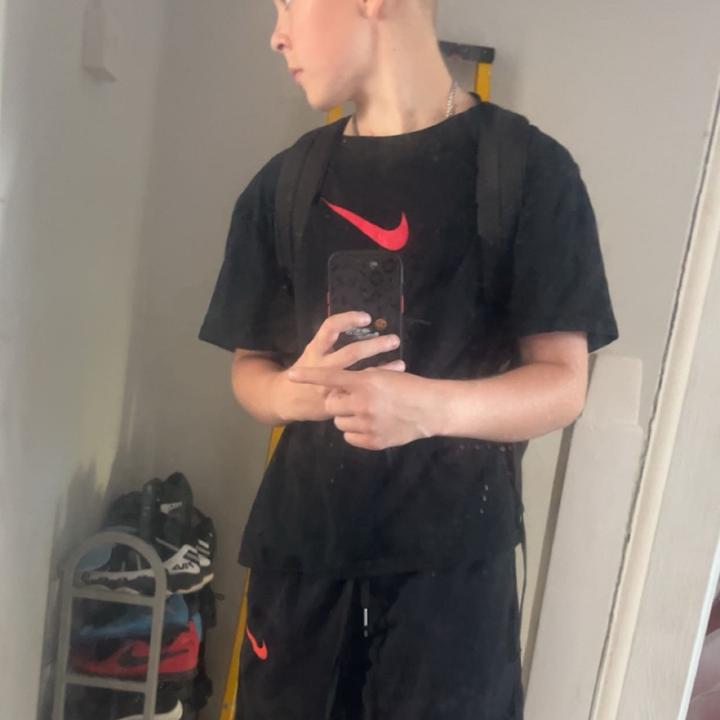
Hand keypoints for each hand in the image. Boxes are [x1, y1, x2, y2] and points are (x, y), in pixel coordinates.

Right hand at [271, 311, 405, 422]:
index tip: (367, 318)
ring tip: (401, 363)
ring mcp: (328, 386)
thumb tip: (360, 326)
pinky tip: (391, 383)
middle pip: (350, 353)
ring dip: (383, 369)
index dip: (349, 320)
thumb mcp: (313, 353)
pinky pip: (360, 394)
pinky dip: (377, 387)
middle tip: (394, 340)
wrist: (288, 400)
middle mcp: (321, 366)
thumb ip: (331, 344)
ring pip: (359, 376)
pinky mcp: (336, 402)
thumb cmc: (306, 371)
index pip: (331, 327)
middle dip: (375, 345)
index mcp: (315, 349)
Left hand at [286, 365, 433, 449]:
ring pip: (339, 422)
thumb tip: (342, 385)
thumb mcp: (384, 376)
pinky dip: (356, 432)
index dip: (309, 377)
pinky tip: (370, 425)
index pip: (330, 378)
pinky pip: (350, 437)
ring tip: (365, 413)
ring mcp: (367, 424)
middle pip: (331, 404)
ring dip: (346, 417)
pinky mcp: (373, 441)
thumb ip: (361, 380)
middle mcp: (363, 403)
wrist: (430, 409)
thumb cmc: (409, 387)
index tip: (291, 376)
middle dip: (336, 401)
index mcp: (365, 383)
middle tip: (350, 399)